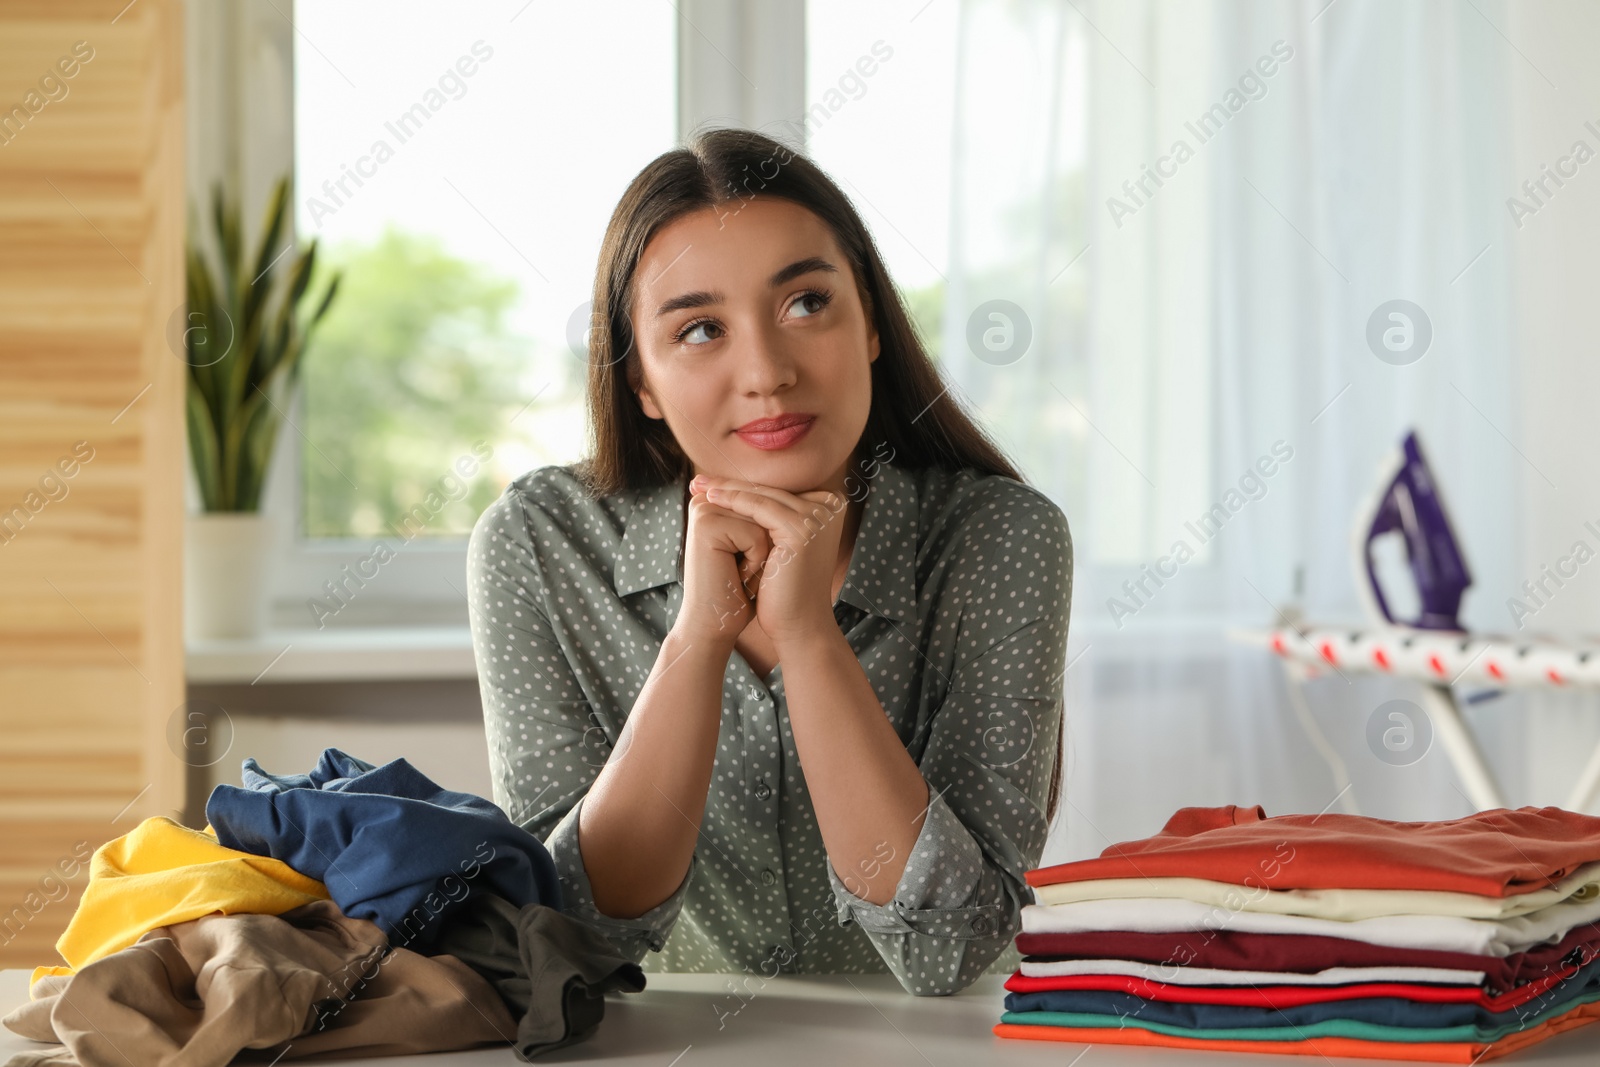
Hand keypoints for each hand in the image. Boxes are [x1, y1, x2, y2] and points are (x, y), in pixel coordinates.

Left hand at [689, 474, 846, 645]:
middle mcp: (831, 506)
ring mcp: (819, 515)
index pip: (776, 490)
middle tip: (698, 481)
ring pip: (762, 496)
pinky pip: (759, 508)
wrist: (799, 624)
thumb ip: (771, 513)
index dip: (742, 486)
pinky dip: (732, 502)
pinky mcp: (803, 527)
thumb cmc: (785, 587)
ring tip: (698, 487)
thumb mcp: (781, 542)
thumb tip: (737, 485)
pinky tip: (710, 499)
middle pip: (770, 491)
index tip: (709, 482)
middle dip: (731, 485)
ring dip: (727, 490)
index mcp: (830, 505)